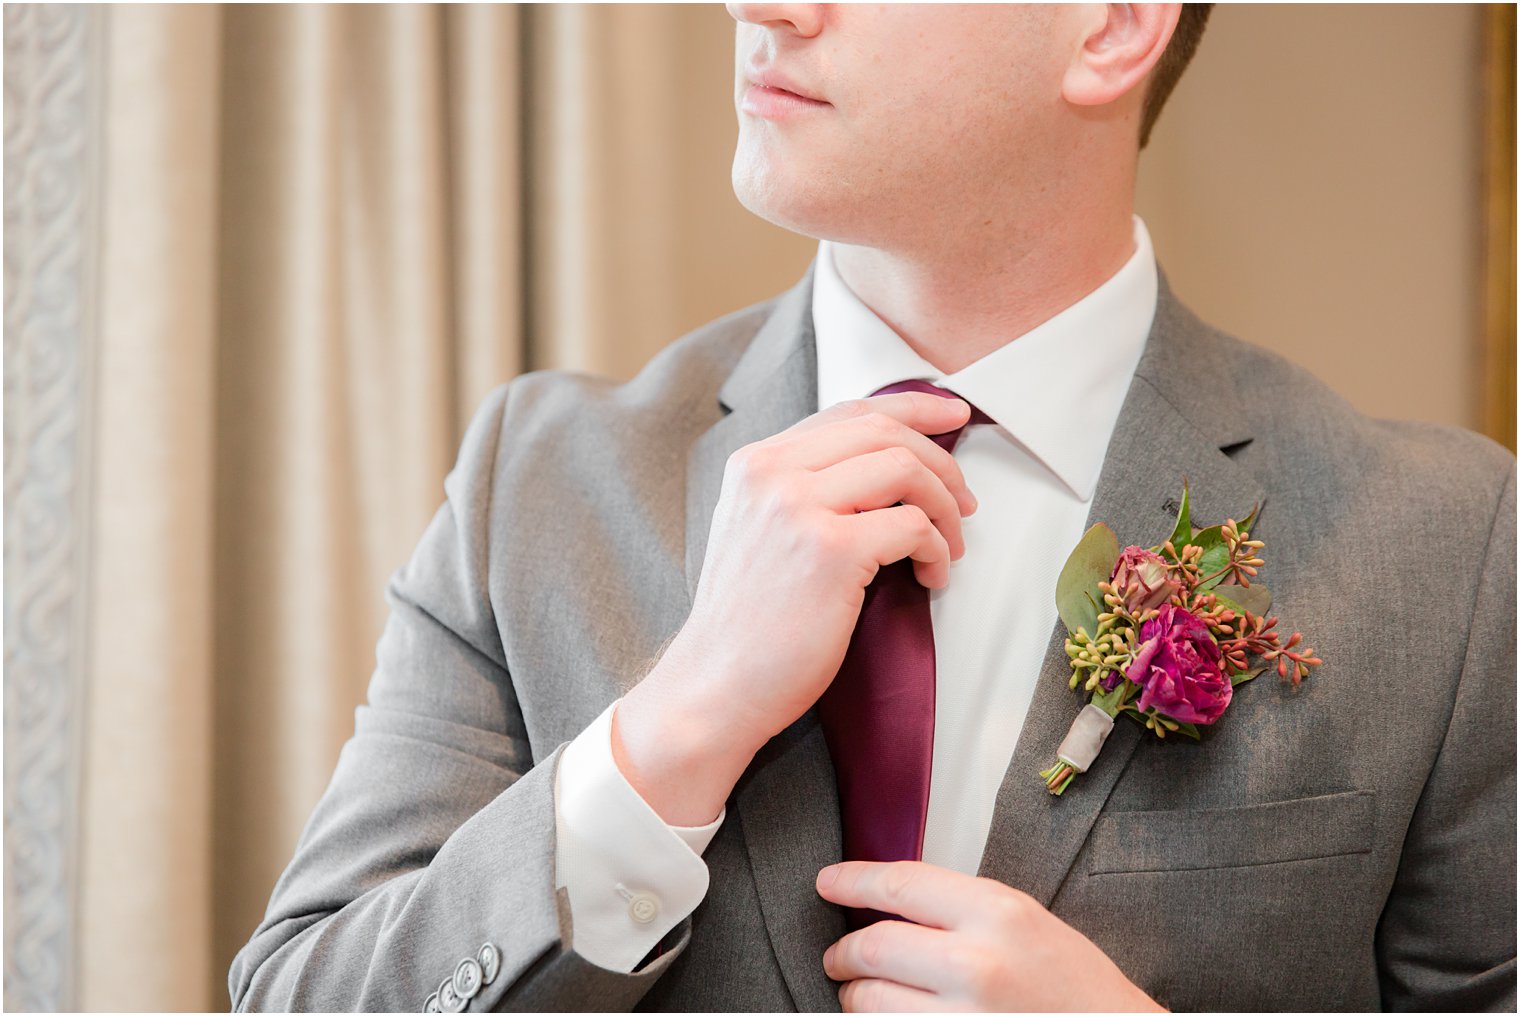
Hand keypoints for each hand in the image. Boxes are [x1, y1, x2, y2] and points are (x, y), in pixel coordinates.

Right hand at [613, 394, 977, 823]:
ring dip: (945, 506)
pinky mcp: (832, 551)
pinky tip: (931, 577)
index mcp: (756, 462)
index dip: (913, 408)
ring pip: (905, 469)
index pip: (849, 411)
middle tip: (965, 500)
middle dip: (940, 460)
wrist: (716, 684)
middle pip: (883, 431)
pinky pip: (912, 526)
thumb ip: (802, 487)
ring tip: (949, 545)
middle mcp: (773, 473)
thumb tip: (884, 462)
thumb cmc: (747, 621)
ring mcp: (799, 507)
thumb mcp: (757, 529)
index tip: (954, 415)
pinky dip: (936, 550)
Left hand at [816, 861, 1165, 1012]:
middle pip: (873, 946)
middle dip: (843, 951)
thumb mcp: (1026, 921)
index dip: (852, 881)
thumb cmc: (1074, 987)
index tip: (827, 882)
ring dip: (854, 997)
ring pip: (870, 1002)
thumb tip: (886, 901)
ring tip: (861, 993)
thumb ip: (959, 908)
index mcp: (998, 914)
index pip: (900, 884)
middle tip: (837, 955)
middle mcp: (977, 966)